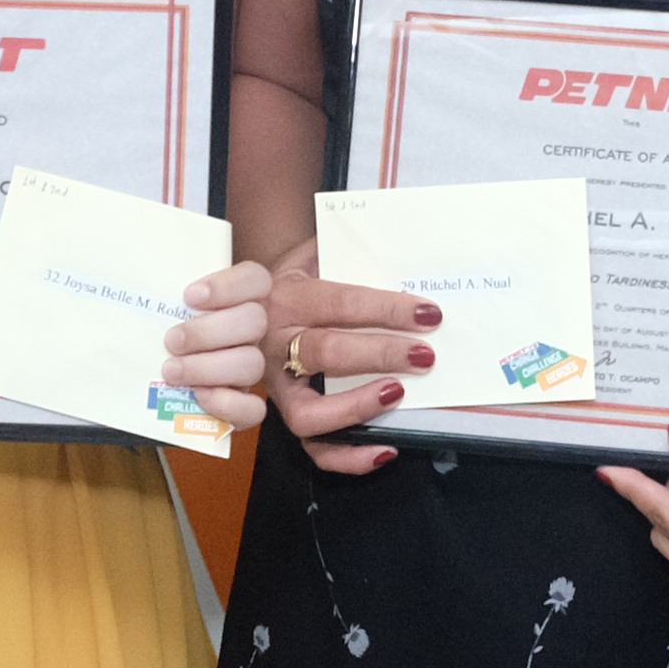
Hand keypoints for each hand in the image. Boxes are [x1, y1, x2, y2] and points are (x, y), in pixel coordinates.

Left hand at [159, 259, 277, 435]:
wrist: (148, 373)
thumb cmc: (154, 327)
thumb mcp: (157, 299)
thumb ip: (157, 286)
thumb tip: (122, 267)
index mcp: (237, 298)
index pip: (255, 280)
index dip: (229, 286)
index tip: (190, 296)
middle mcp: (248, 330)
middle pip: (253, 321)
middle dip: (209, 332)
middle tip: (171, 340)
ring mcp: (246, 366)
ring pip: (252, 363)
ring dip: (208, 368)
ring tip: (171, 370)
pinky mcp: (241, 403)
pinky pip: (253, 409)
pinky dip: (227, 403)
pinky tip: (198, 395)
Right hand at [264, 242, 438, 476]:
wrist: (241, 305)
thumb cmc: (294, 279)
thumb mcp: (310, 251)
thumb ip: (344, 240)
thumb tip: (389, 210)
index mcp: (286, 298)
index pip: (340, 303)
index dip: (386, 309)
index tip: (427, 314)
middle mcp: (276, 344)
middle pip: (326, 352)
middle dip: (380, 353)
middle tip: (423, 355)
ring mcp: (277, 386)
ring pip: (308, 411)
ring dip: (356, 407)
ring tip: (397, 395)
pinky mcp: (284, 414)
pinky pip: (311, 446)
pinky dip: (346, 457)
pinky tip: (384, 450)